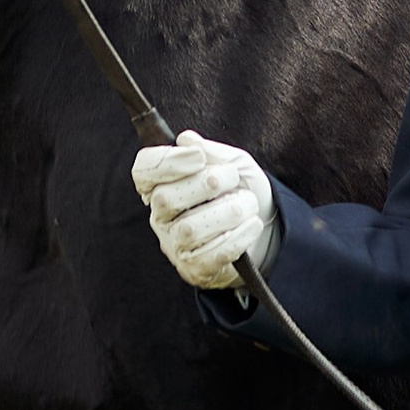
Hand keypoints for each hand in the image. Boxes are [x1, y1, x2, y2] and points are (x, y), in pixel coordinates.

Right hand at [133, 132, 276, 290]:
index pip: (144, 171)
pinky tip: (251, 225)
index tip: (198, 156)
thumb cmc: (240, 192)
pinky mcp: (195, 269)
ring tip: (248, 204)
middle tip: (231, 178)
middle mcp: (162, 216)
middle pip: (164, 198)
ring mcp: (176, 245)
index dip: (167, 162)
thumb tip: (186, 140)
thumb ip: (213, 152)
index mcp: (163, 184)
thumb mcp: (235, 164)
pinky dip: (237, 237)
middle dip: (205, 183)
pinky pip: (210, 255)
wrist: (266, 229)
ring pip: (189, 229)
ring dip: (227, 212)